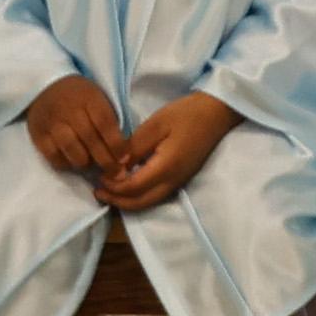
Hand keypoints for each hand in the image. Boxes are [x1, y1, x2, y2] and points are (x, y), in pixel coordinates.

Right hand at [25, 75, 128, 175]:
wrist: (44, 86)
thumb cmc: (79, 96)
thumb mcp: (97, 98)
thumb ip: (108, 121)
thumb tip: (122, 152)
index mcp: (89, 98)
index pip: (105, 123)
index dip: (117, 144)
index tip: (124, 159)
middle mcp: (70, 110)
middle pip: (90, 139)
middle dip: (106, 160)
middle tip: (116, 173)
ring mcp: (52, 123)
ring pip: (72, 151)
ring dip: (85, 162)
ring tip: (91, 164)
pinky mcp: (38, 135)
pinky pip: (54, 157)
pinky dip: (66, 163)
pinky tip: (72, 161)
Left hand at [96, 91, 238, 209]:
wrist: (217, 112)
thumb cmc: (186, 114)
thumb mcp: (156, 125)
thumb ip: (134, 147)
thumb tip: (115, 167)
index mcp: (165, 167)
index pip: (133, 187)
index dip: (113, 187)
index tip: (98, 177)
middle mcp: (172, 181)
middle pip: (140, 203)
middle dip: (117, 201)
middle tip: (97, 193)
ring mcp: (179, 181)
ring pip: (149, 202)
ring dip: (127, 201)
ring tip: (109, 192)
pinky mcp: (181, 177)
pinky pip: (156, 195)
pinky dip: (139, 195)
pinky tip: (129, 185)